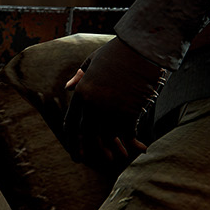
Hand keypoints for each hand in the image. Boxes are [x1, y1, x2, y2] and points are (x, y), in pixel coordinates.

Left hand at [62, 38, 168, 166]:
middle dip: (87, 151)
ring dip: (113, 149)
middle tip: (91, 160)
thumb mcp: (93, 62)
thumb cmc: (118, 52)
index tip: (74, 150)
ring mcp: (110, 110)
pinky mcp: (129, 113)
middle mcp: (93, 104)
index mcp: (81, 92)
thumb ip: (79, 77)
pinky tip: (139, 147)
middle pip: (87, 135)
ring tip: (116, 157)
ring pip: (108, 138)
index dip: (71, 139)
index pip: (71, 123)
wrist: (141, 49)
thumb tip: (67, 88)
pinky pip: (129, 134)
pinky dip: (134, 142)